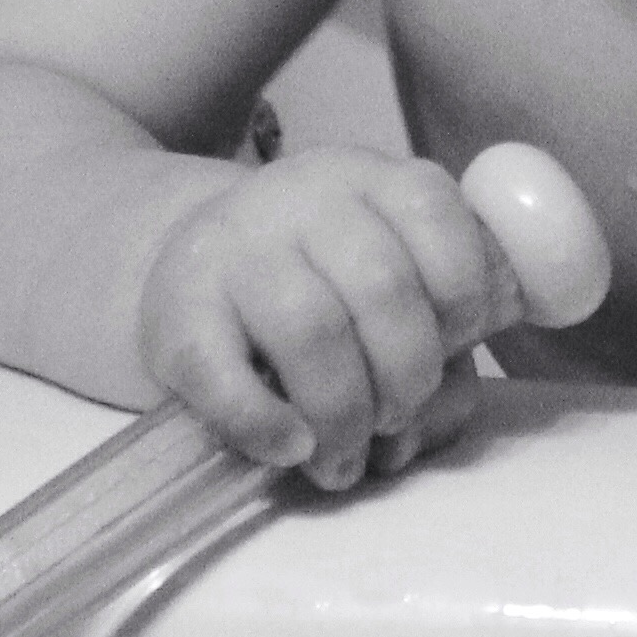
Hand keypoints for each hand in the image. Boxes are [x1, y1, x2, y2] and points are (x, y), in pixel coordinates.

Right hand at [134, 148, 527, 491]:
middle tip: (394, 422)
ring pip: (311, 329)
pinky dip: (265, 425)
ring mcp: (234, 247)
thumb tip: (430, 418)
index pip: (435, 213)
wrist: (194, 273)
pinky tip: (290, 447)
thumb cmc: (322, 292)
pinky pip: (222, 374)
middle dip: (407, 377)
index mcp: (372, 179)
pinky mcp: (174, 310)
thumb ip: (440, 337)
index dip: (462, 300)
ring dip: (344, 413)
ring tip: (344, 457)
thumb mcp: (391, 285)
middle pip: (382, 287)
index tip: (451, 350)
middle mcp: (303, 197)